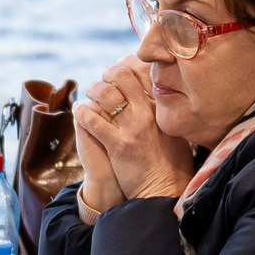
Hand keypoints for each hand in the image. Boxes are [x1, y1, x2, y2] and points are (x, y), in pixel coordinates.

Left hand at [71, 56, 193, 203]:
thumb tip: (158, 96)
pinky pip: (92, 120)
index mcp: (162, 107)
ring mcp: (132, 127)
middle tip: (104, 78)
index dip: (128, 65)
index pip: (143, 72)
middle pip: (123, 75)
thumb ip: (166, 112)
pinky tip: (78, 111)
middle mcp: (147, 112)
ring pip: (105, 93)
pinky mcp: (117, 144)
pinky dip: (82, 112)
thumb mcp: (175, 130)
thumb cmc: (172, 163)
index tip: (121, 68)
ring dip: (93, 89)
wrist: (164, 189)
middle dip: (109, 72)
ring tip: (89, 94)